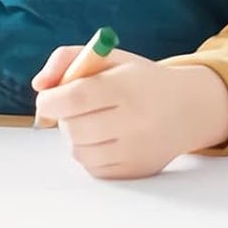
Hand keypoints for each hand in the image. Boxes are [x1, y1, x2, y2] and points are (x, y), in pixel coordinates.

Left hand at [31, 48, 227, 178]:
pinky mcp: (136, 170)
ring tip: (95, 121)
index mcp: (127, 85)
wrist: (188, 108)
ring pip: (78, 151)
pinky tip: (106, 138)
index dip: (51, 100)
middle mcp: (135, 120)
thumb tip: (39, 86)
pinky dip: (90, 153)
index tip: (47, 99)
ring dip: (76, 136)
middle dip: (64, 118)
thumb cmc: (139, 79)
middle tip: (77, 108)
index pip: (76, 97)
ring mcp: (137, 149)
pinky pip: (93, 167)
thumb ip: (66, 59)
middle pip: (73, 128)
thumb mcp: (108, 57)